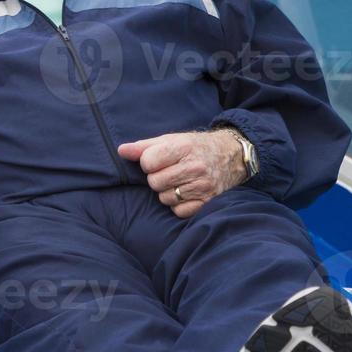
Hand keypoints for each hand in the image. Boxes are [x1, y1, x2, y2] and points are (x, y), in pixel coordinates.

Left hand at [118, 131, 246, 218]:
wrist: (230, 155)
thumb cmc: (193, 147)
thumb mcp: (169, 140)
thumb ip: (143, 146)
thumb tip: (121, 151)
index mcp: (182, 147)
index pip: (148, 162)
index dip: (147, 162)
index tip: (156, 161)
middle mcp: (195, 167)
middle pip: (155, 182)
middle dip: (156, 178)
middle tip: (168, 172)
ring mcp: (204, 186)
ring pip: (165, 198)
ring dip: (167, 192)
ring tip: (178, 182)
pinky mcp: (209, 202)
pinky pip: (179, 211)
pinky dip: (178, 205)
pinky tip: (185, 193)